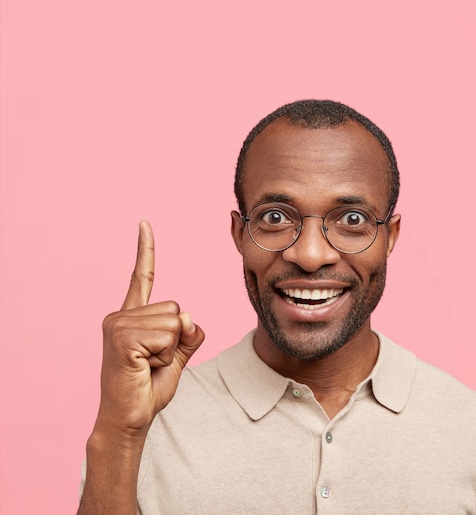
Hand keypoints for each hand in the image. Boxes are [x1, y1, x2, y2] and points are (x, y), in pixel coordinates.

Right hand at [94, 221, 204, 436]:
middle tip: (153, 361)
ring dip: (171, 349)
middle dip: (177, 338)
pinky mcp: (123, 338)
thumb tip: (189, 317)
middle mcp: (121, 315)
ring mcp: (118, 325)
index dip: (145, 250)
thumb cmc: (148, 388)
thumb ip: (187, 334)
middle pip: (177, 307)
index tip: (144, 224)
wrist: (130, 418)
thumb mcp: (177, 356)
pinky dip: (166, 356)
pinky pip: (168, 336)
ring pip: (175, 322)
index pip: (141, 276)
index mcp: (132, 316)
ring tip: (147, 366)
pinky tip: (143, 368)